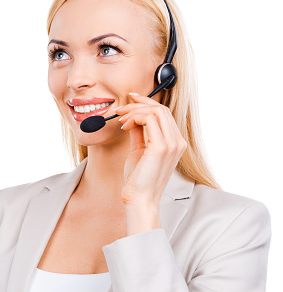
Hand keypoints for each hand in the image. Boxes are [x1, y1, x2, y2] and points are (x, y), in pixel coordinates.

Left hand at [115, 92, 186, 209]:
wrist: (139, 199)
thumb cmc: (138, 179)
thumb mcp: (139, 150)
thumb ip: (139, 133)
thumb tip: (132, 118)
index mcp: (174, 143)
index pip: (163, 114)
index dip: (146, 102)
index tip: (131, 98)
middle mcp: (177, 142)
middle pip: (160, 109)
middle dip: (138, 104)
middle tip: (120, 109)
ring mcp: (172, 144)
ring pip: (156, 111)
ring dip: (134, 110)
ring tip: (120, 119)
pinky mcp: (162, 147)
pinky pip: (149, 119)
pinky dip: (134, 118)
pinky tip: (125, 126)